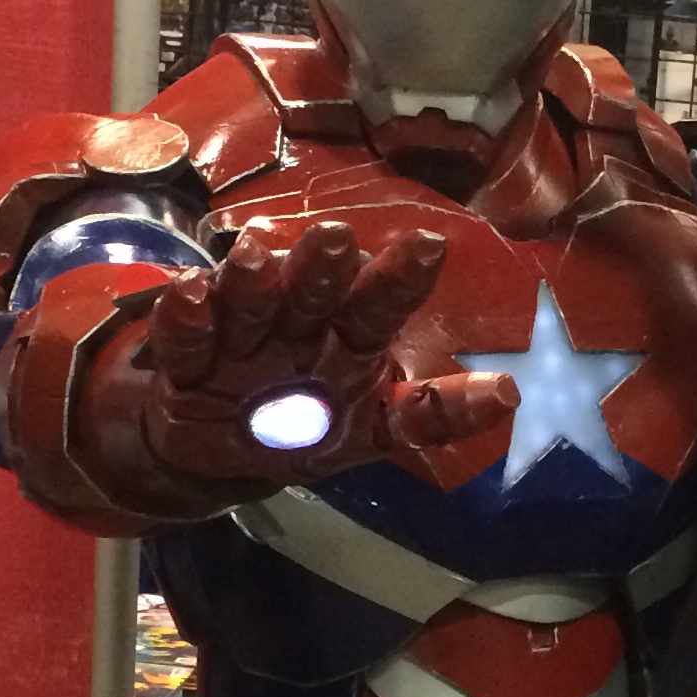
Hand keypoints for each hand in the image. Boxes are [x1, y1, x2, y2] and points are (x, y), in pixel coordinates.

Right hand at [142, 221, 517, 486]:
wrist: (221, 457)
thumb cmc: (307, 426)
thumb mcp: (373, 432)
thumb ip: (431, 414)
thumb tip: (511, 394)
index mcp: (347, 338)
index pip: (380, 304)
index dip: (402, 278)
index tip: (430, 245)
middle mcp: (298, 325)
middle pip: (313, 292)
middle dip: (322, 267)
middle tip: (335, 239)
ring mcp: (242, 339)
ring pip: (250, 304)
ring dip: (252, 283)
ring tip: (255, 259)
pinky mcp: (189, 362)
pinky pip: (186, 339)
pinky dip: (185, 319)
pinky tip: (190, 292)